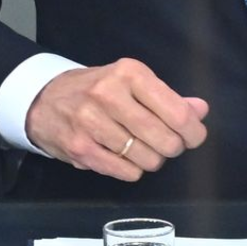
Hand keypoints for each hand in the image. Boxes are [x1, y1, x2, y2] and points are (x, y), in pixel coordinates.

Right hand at [26, 58, 208, 180]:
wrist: (45, 99)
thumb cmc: (98, 89)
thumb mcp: (133, 82)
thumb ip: (169, 97)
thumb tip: (200, 110)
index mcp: (130, 73)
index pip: (175, 111)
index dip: (192, 130)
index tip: (194, 136)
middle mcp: (110, 94)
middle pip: (163, 138)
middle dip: (174, 147)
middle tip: (169, 144)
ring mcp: (91, 122)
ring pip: (146, 158)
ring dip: (152, 159)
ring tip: (143, 148)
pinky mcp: (79, 148)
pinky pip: (125, 172)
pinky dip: (132, 169)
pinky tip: (125, 157)